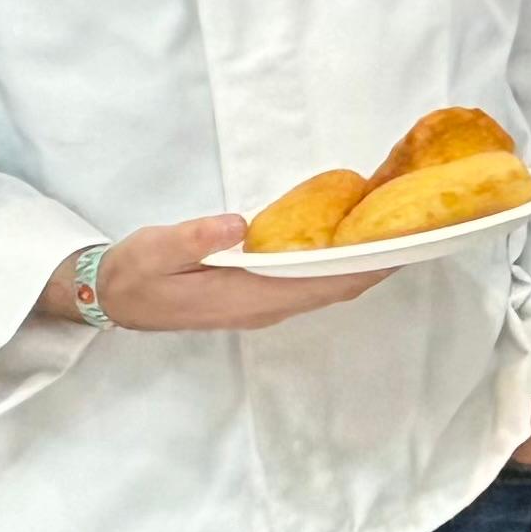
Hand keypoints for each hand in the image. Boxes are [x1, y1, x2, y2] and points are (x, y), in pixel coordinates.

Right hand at [49, 219, 398, 334]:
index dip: (364, 269)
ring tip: (399, 235)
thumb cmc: (134, 273)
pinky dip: (339, 265)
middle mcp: (264, 306)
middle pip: (335, 288)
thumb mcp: (154, 250)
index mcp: (246, 298)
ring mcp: (262, 304)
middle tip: (420, 234)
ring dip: (363, 266)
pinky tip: (354, 243)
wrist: (109, 297)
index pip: (320, 285)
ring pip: (326, 288)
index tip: (402, 249)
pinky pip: (310, 283)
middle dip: (378, 265)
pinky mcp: (256, 295)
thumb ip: (194, 238)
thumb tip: (239, 225)